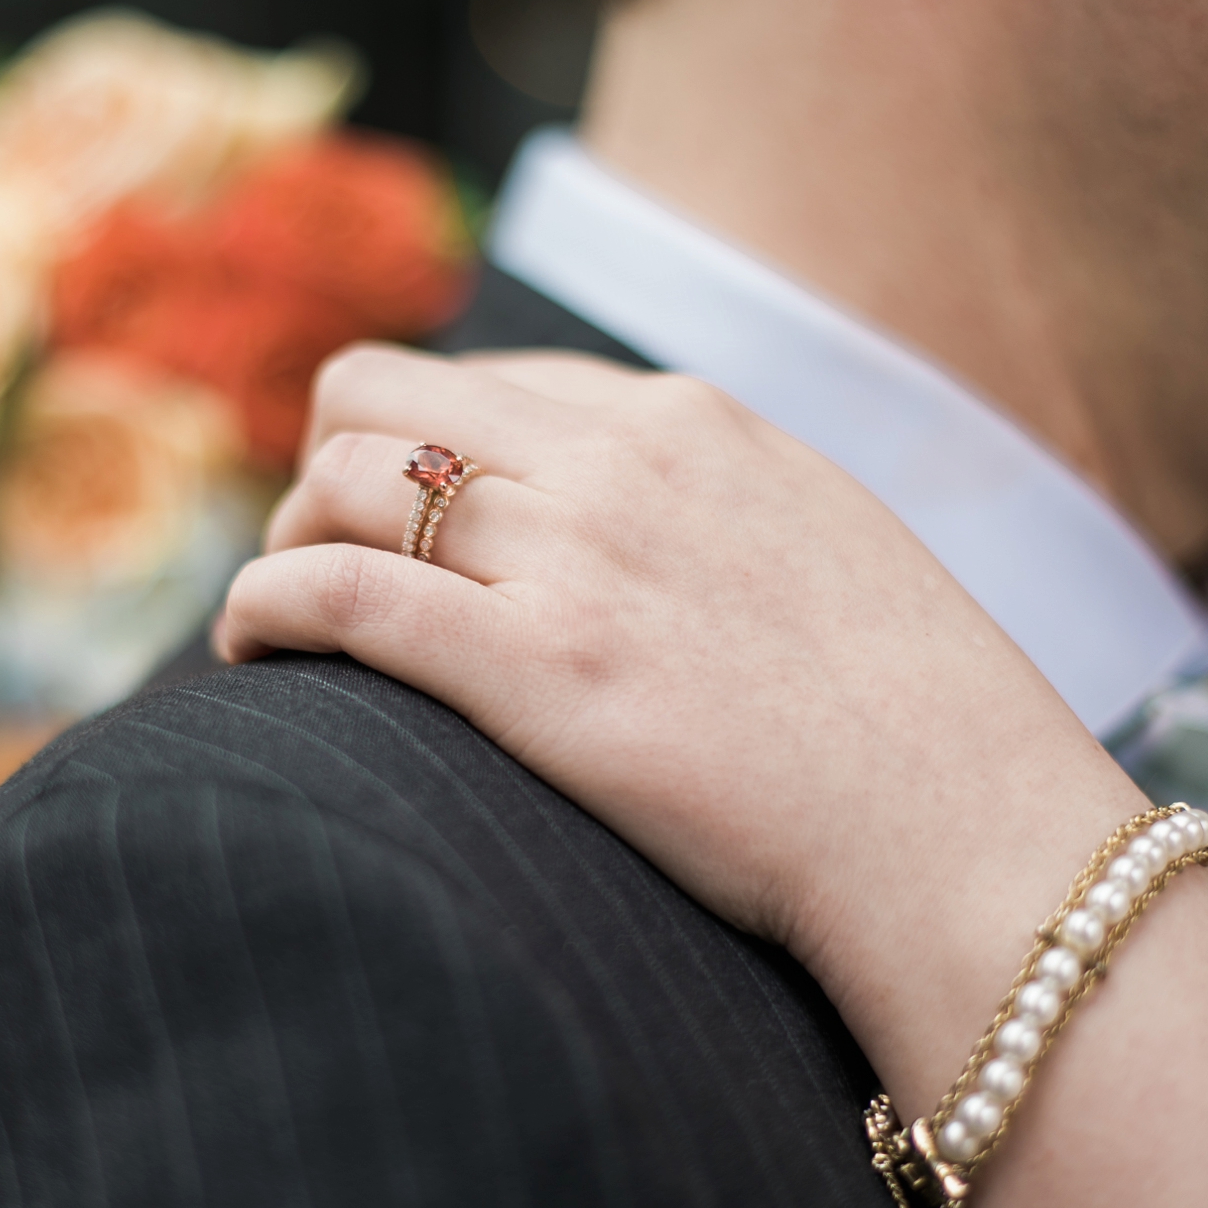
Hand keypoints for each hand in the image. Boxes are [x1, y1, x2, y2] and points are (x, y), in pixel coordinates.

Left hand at [221, 344, 1133, 976]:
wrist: (960, 828)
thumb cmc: (906, 716)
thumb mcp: (815, 542)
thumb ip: (706, 505)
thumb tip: (607, 520)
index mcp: (684, 419)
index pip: (481, 380)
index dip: (409, 442)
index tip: (390, 516)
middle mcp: (617, 459)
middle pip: (377, 393)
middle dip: (319, 461)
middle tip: (315, 549)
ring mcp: (575, 555)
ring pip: (340, 480)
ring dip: (282, 537)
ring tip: (278, 613)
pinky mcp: (536, 666)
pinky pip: (337, 592)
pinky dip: (262, 605)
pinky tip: (247, 648)